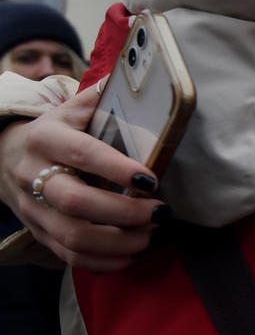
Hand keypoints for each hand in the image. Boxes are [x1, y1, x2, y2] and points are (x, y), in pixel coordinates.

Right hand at [0, 79, 169, 271]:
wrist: (5, 157)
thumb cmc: (55, 131)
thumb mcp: (71, 109)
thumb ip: (101, 97)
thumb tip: (140, 73)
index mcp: (47, 138)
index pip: (82, 153)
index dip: (116, 168)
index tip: (151, 178)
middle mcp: (35, 175)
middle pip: (76, 202)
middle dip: (123, 212)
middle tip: (160, 212)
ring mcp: (34, 208)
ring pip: (73, 236)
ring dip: (118, 241)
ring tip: (151, 233)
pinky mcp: (38, 232)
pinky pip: (68, 255)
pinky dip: (103, 260)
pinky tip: (131, 252)